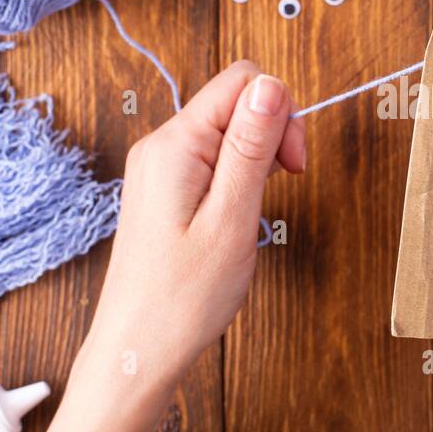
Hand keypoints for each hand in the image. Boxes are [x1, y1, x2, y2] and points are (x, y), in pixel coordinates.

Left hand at [91, 61, 304, 381]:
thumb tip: (272, 86)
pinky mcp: (164, 190)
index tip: (294, 165)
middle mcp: (161, 146)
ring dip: (258, 156)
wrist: (139, 351)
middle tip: (287, 184)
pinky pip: (212, 158)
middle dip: (273, 132)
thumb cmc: (184, 298)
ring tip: (258, 206)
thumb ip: (252, 147)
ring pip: (227, 129)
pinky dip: (239, 175)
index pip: (242, 80)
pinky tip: (241, 211)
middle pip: (235, 100)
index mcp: (175, 145)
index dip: (281, 112)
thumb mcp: (232, 218)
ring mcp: (160, 168)